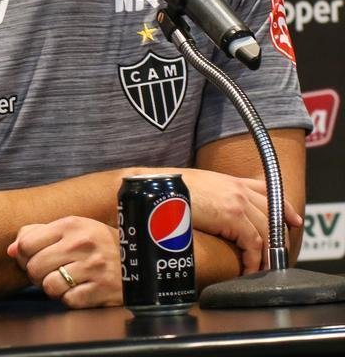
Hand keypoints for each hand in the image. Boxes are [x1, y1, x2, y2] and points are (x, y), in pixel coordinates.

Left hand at [8, 217, 121, 308]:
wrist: (139, 259)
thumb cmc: (97, 244)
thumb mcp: (71, 229)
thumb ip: (37, 234)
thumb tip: (11, 250)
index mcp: (71, 225)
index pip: (26, 243)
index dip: (23, 256)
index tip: (32, 258)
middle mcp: (82, 244)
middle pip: (34, 267)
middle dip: (36, 274)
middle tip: (47, 273)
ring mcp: (95, 268)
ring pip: (49, 286)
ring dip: (52, 288)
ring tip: (64, 281)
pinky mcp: (103, 290)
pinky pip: (68, 300)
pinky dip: (70, 299)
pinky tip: (80, 289)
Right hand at [179, 168, 300, 272]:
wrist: (158, 189)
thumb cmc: (168, 189)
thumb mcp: (196, 186)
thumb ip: (212, 196)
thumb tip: (212, 211)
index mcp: (231, 181)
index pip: (267, 190)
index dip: (284, 207)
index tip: (294, 220)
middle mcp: (239, 190)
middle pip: (272, 215)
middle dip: (278, 238)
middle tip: (276, 257)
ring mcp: (238, 202)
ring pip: (266, 232)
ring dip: (267, 255)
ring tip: (263, 270)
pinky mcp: (233, 217)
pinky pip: (253, 244)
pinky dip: (254, 260)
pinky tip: (249, 270)